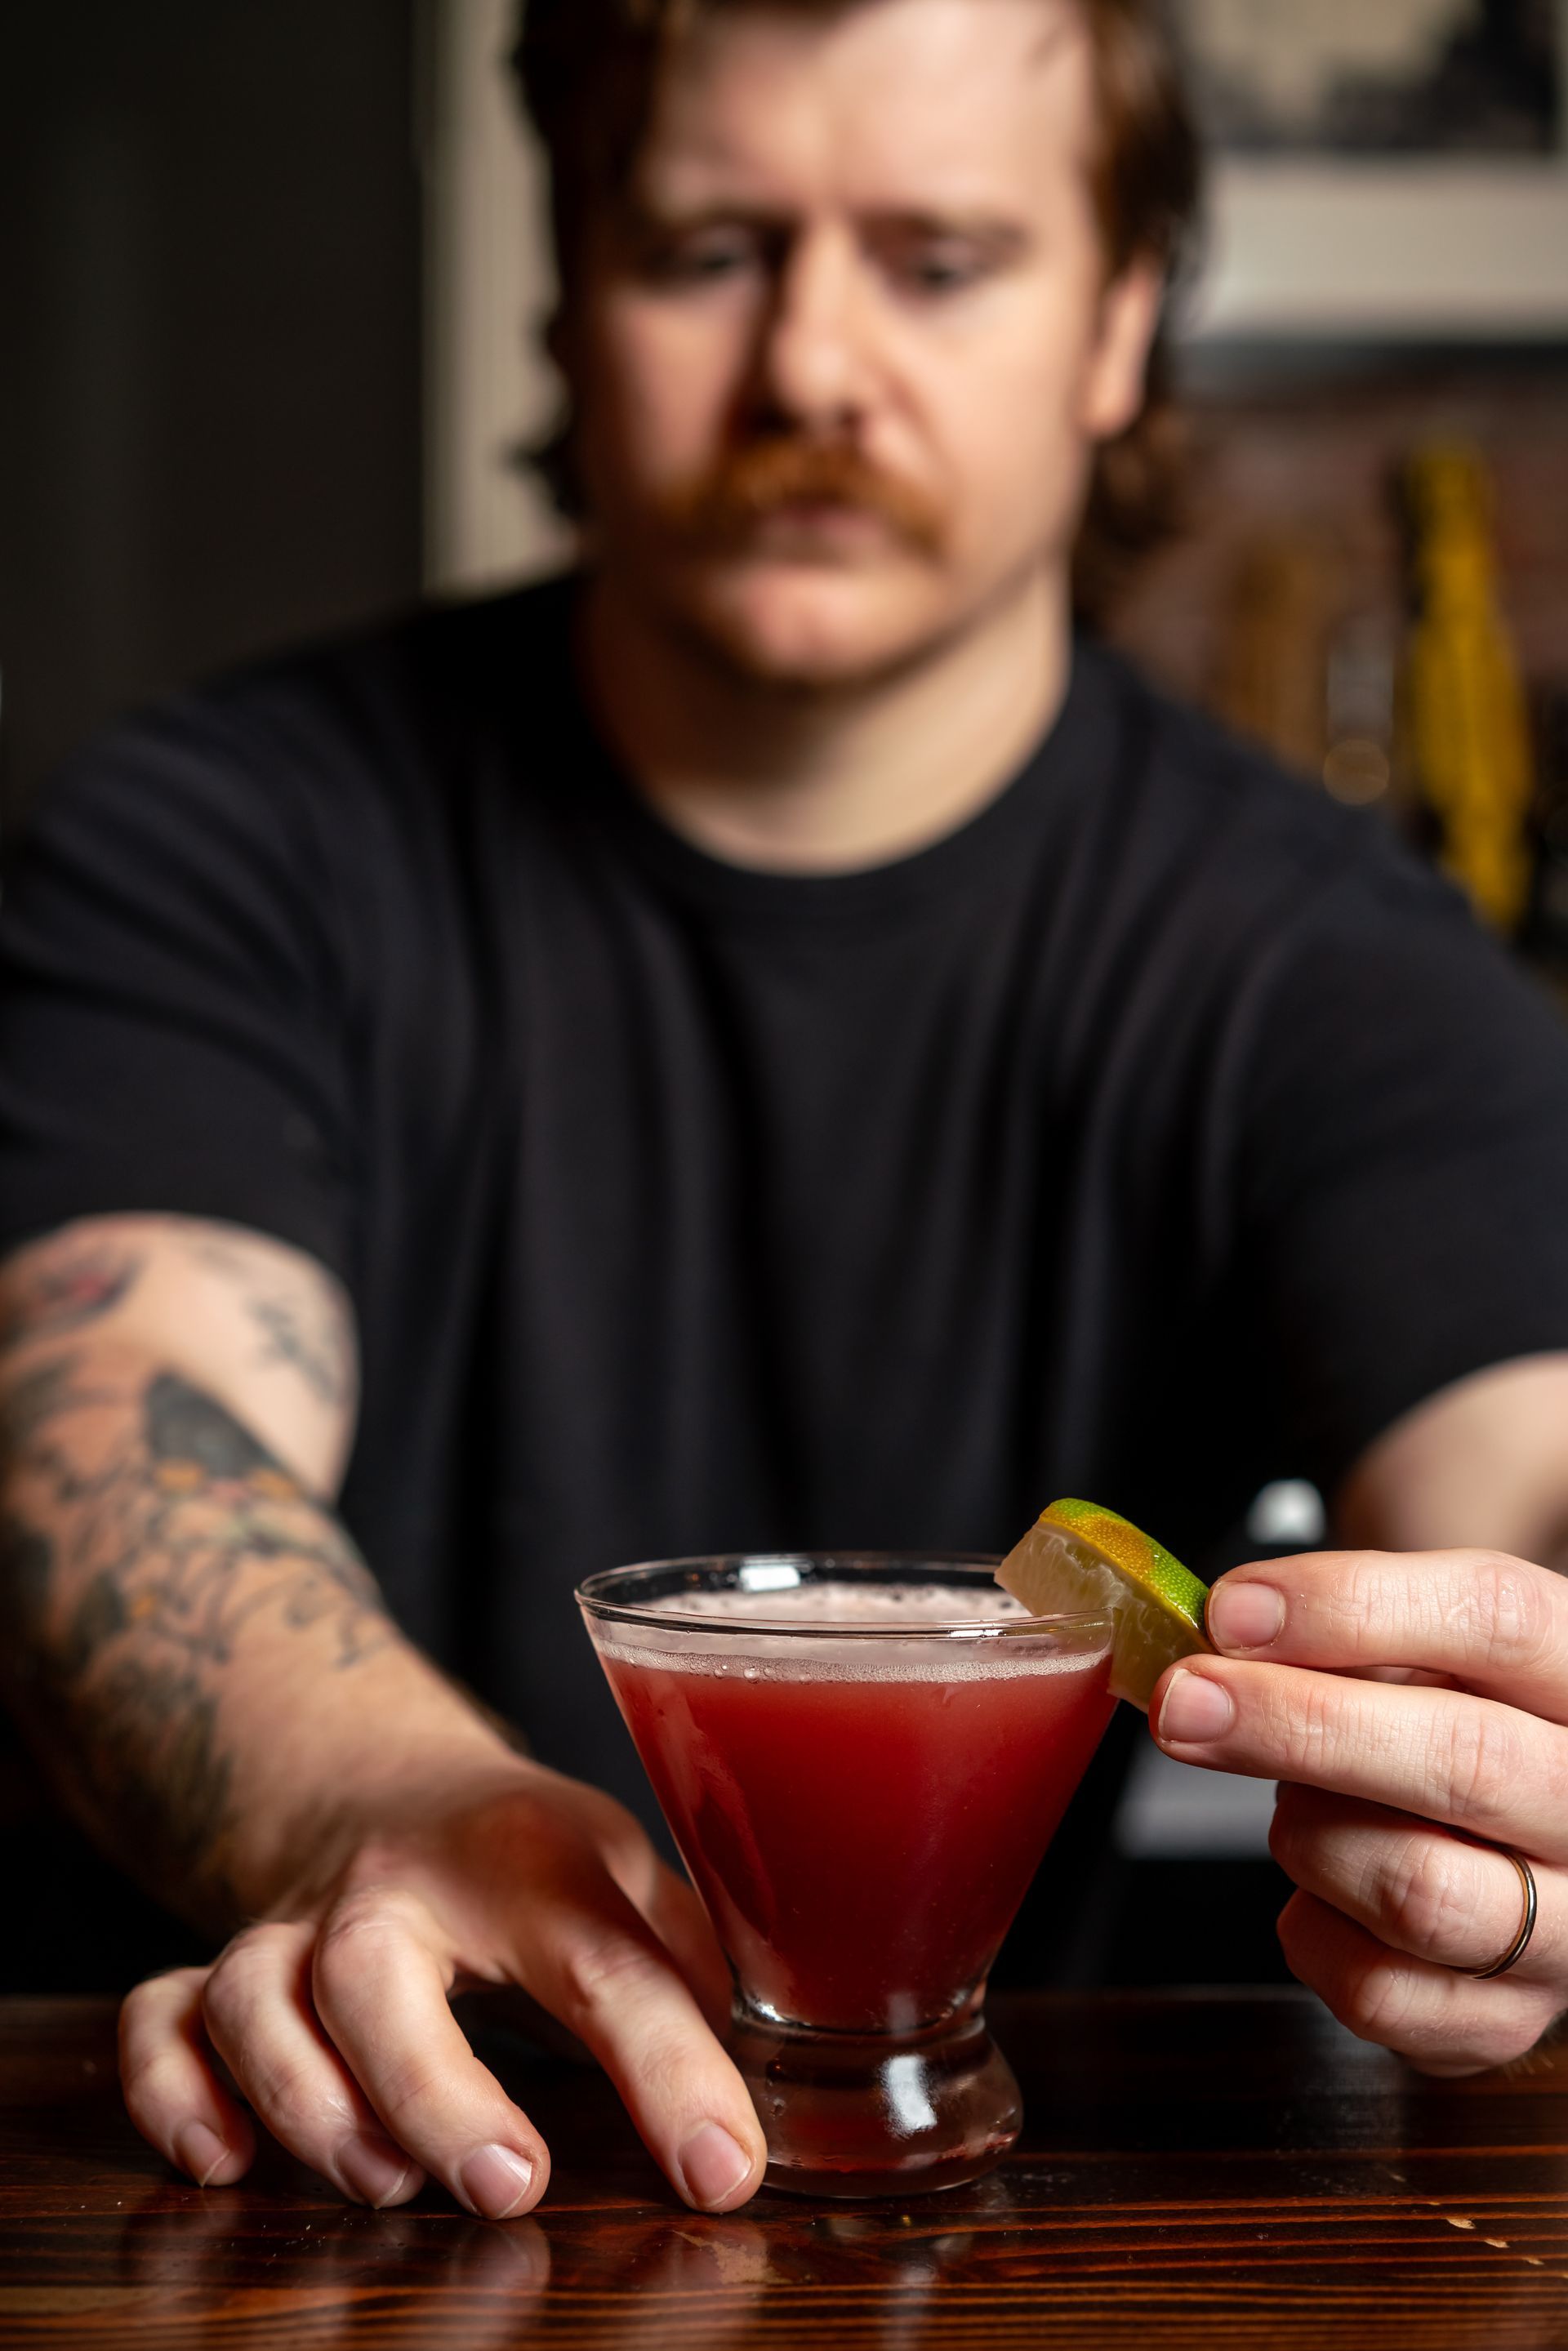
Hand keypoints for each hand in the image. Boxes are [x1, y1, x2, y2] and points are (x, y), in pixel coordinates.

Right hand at [119, 1760, 766, 2214]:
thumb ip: (690, 1969)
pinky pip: (159, 2019)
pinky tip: (223, 2163)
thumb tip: (768, 2093)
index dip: (673, 2074)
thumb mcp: (631, 1880)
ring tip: (384, 2184)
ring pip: (251, 1995)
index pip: (609, 1965)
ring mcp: (298, 1926)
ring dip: (305, 2102)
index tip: (725, 2173)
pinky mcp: (227, 1970)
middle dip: (432, 2089)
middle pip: (374, 1970)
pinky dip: (172, 2093)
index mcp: (532, 1852)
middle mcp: (398, 1884)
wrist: (396, 1791)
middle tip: (509, 2183)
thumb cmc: (535, 1859)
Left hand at [1150, 1548, 1567, 2074]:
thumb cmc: (1455, 1719)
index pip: (1495, 1618)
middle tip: (1187, 1700)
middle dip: (1297, 1723)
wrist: (1519, 1830)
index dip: (1353, 1607)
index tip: (1235, 1612)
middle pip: (1464, 1759)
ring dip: (1311, 1836)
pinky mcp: (1509, 2019)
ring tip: (1291, 1805)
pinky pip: (1380, 1991)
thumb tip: (1230, 1632)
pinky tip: (1317, 1889)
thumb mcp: (1429, 1645)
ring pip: (1419, 1889)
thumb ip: (1349, 1634)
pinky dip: (1311, 1933)